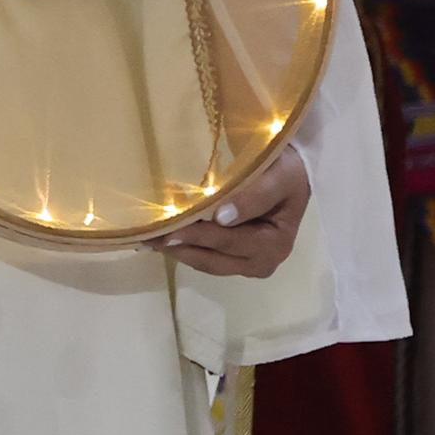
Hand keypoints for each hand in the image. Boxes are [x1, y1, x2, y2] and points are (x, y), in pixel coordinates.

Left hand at [153, 138, 310, 279]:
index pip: (231, 242)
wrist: (287, 173)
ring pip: (203, 262)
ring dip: (176, 250)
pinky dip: (181, 247)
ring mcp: (245, 262)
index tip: (170, 230)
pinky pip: (201, 256)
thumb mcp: (279, 176)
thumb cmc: (284, 172)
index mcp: (276, 244)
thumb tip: (223, 217)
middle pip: (214, 259)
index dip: (200, 237)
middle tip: (147, 236)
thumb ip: (256, 195)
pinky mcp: (230, 258)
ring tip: (147, 237)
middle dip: (180, 247)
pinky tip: (158, 236)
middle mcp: (262, 261)